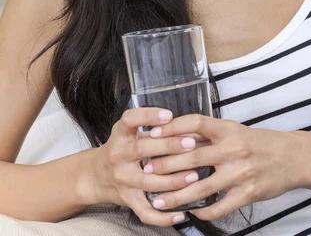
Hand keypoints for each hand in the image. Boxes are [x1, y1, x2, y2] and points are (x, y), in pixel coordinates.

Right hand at [90, 107, 204, 226]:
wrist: (95, 175)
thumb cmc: (121, 149)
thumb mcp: (129, 132)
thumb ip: (152, 128)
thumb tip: (187, 126)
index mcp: (120, 134)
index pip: (130, 120)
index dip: (148, 116)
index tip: (168, 115)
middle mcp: (119, 155)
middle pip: (142, 149)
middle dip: (169, 146)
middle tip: (191, 143)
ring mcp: (122, 178)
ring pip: (148, 181)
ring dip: (173, 180)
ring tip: (193, 175)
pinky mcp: (127, 198)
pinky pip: (145, 211)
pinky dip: (163, 216)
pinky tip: (180, 213)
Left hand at [142, 114, 309, 220]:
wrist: (293, 157)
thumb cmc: (259, 141)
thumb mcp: (235, 129)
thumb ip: (209, 133)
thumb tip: (178, 133)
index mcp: (228, 129)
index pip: (195, 122)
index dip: (172, 128)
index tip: (153, 134)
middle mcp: (232, 148)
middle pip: (192, 158)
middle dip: (165, 166)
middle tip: (145, 173)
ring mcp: (240, 173)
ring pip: (201, 187)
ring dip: (176, 196)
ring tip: (158, 201)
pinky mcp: (248, 193)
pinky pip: (220, 207)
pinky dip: (204, 211)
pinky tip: (192, 213)